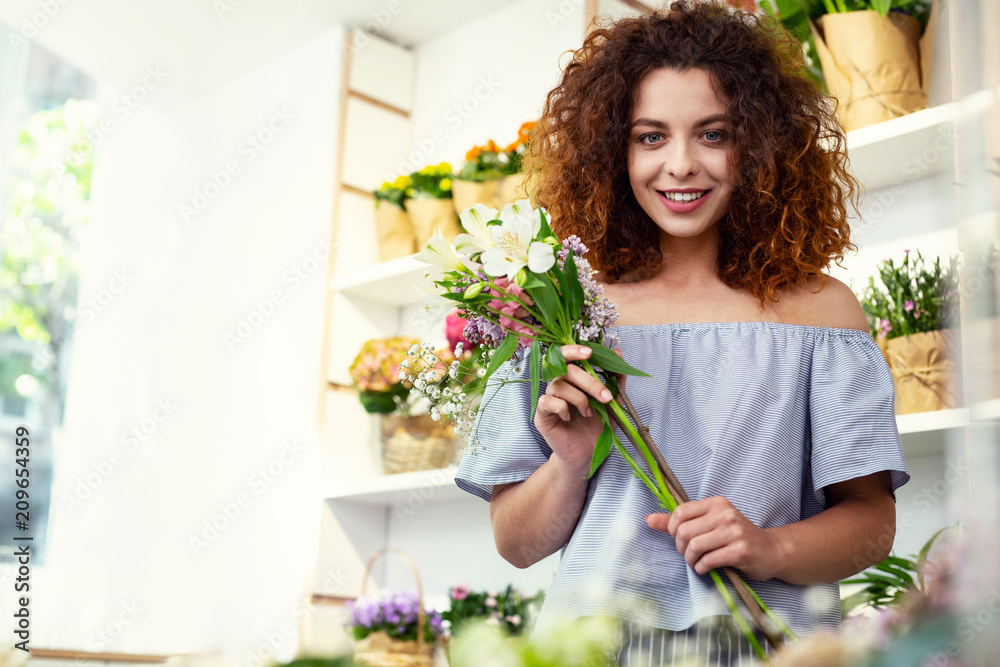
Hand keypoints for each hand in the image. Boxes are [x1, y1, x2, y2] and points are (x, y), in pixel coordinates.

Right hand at [534, 345, 620, 477]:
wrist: (588, 454)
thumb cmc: (597, 427)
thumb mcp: (613, 402)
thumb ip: (616, 379)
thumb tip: (617, 352)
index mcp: (572, 379)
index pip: (566, 356)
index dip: (574, 350)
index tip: (590, 353)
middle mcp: (558, 385)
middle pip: (566, 369)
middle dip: (590, 382)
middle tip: (606, 398)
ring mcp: (548, 398)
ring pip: (558, 385)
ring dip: (580, 399)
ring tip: (589, 414)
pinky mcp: (541, 414)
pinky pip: (547, 401)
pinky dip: (562, 408)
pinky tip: (570, 418)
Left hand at [646, 496, 782, 580]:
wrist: (771, 551)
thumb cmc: (736, 537)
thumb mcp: (709, 523)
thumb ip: (678, 521)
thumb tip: (648, 519)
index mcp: (716, 503)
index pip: (680, 512)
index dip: (673, 529)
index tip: (680, 539)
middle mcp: (725, 514)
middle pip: (685, 531)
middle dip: (681, 548)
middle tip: (689, 554)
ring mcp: (734, 532)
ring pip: (695, 546)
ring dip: (691, 560)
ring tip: (696, 563)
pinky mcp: (740, 550)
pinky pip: (709, 560)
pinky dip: (702, 568)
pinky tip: (707, 568)